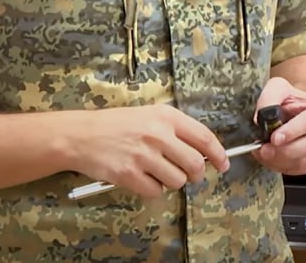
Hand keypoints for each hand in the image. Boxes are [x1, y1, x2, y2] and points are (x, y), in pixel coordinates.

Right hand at [58, 104, 229, 198]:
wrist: (82, 135)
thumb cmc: (118, 125)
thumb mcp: (150, 114)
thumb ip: (176, 129)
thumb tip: (204, 151)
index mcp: (167, 117)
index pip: (204, 138)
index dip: (218, 154)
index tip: (223, 165)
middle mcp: (158, 135)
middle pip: (195, 164)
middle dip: (196, 174)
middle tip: (189, 174)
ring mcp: (144, 156)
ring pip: (178, 181)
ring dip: (172, 181)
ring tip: (157, 172)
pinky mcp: (129, 175)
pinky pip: (155, 192)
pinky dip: (152, 190)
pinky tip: (142, 178)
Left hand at [250, 77, 305, 175]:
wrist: (293, 113)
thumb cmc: (290, 101)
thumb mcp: (278, 88)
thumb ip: (270, 97)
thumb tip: (264, 115)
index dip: (293, 131)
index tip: (275, 138)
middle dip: (284, 150)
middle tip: (264, 149)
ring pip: (302, 161)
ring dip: (279, 160)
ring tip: (263, 152)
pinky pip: (298, 170)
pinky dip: (281, 166)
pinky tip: (271, 157)